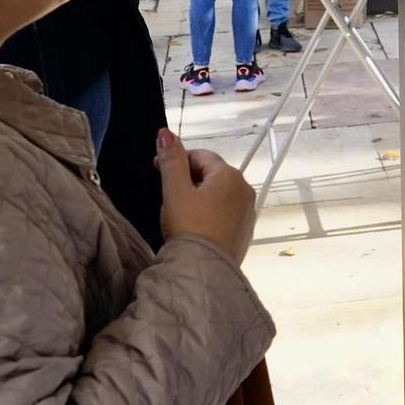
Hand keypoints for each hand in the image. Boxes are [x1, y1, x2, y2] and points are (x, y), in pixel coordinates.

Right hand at [155, 128, 255, 263]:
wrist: (204, 271)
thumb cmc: (189, 227)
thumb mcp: (175, 191)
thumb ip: (171, 160)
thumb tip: (166, 132)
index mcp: (230, 176)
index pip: (201, 156)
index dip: (177, 159)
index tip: (157, 169)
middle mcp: (245, 190)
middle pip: (212, 174)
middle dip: (189, 178)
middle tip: (168, 194)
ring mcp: (248, 212)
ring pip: (220, 194)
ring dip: (200, 196)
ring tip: (180, 211)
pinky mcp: (245, 231)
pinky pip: (225, 213)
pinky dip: (211, 213)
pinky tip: (196, 226)